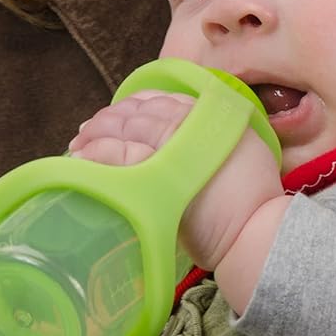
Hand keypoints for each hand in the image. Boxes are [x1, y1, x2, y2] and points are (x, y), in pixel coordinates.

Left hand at [69, 91, 284, 270]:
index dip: (133, 105)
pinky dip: (98, 154)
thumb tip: (179, 144)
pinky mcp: (161, 169)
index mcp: (213, 116)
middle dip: (109, 121)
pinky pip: (122, 154)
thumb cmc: (250, 204)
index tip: (114, 114)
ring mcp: (178, 143)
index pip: (163, 101)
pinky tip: (81, 159)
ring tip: (79, 146)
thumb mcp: (239, 155)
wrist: (257, 233)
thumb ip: (210, 141)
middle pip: (140, 114)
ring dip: (97, 136)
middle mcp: (194, 122)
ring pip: (128, 131)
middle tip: (87, 132)